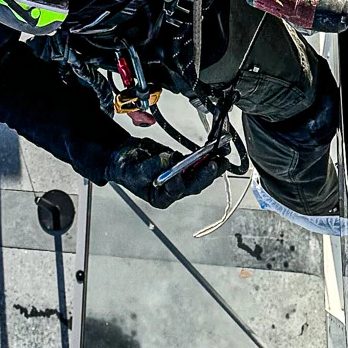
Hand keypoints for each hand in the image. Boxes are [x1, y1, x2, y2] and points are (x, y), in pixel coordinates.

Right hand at [106, 139, 224, 208]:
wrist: (125, 158)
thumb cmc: (126, 168)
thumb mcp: (133, 170)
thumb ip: (149, 168)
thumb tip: (168, 160)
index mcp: (161, 198)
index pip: (175, 191)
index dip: (180, 180)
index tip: (180, 166)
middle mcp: (173, 191)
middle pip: (194, 184)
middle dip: (206, 173)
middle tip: (216, 163)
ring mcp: (180, 179)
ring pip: (200, 174)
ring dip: (212, 164)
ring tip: (223, 154)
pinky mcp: (182, 166)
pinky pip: (197, 163)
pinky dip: (206, 156)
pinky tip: (214, 149)